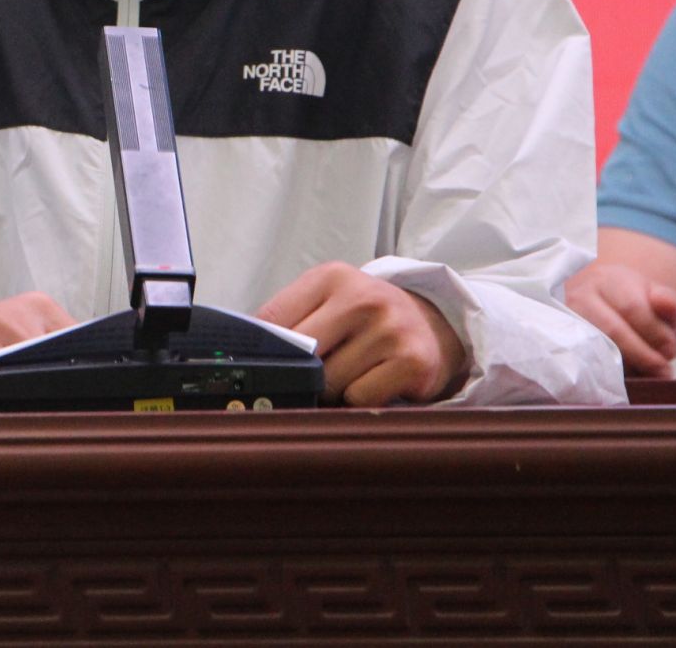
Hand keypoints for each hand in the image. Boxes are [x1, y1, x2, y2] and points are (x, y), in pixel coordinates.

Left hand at [256, 262, 466, 405]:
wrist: (432, 324)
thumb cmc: (365, 318)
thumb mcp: (328, 301)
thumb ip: (290, 319)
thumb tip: (243, 354)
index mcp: (332, 276)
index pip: (273, 318)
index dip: (263, 348)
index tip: (259, 362)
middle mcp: (363, 297)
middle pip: (300, 354)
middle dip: (301, 370)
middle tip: (313, 370)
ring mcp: (390, 329)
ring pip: (330, 381)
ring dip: (333, 388)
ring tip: (352, 371)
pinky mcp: (412, 361)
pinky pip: (360, 398)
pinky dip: (360, 398)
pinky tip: (374, 381)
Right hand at [565, 257, 675, 376]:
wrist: (600, 306)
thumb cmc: (634, 304)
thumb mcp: (656, 298)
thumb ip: (669, 303)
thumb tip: (667, 306)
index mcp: (607, 280)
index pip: (632, 307)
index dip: (656, 333)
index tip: (672, 351)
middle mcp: (580, 297)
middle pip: (612, 331)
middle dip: (643, 355)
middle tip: (663, 371)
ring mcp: (565, 321)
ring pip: (596, 350)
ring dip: (626, 368)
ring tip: (646, 375)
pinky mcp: (561, 344)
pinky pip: (585, 364)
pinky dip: (608, 376)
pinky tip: (625, 378)